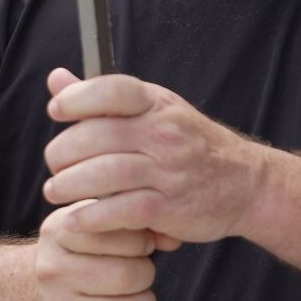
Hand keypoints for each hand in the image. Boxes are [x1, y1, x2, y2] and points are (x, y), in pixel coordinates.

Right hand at [33, 199, 159, 300]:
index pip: (113, 233)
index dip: (140, 241)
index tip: (142, 246)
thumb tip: (170, 238)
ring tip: (137, 297)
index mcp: (60, 232)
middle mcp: (54, 270)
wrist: (40, 292)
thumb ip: (131, 222)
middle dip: (145, 274)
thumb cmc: (79, 254)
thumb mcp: (93, 224)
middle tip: (140, 274)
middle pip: (125, 276)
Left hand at [42, 67, 266, 246]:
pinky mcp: (170, 207)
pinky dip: (92, 217)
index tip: (56, 111)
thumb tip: (56, 80)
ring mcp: (169, 170)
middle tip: (54, 166)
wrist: (246, 183)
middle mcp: (163, 133)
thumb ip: (102, 100)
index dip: (78, 98)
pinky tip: (75, 220)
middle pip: (97, 136)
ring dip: (69, 186)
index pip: (113, 89)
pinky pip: (122, 210)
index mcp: (156, 104)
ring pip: (105, 174)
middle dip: (63, 153)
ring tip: (55, 192)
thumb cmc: (191, 145)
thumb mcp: (155, 110)